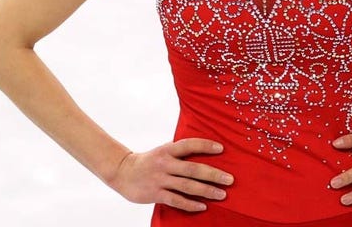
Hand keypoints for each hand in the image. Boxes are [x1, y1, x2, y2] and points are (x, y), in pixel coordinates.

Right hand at [106, 138, 234, 212]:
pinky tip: (202, 206)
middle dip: (213, 174)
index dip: (205, 146)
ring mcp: (160, 179)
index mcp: (167, 150)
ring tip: (222, 194)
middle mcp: (164, 163)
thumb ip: (179, 152)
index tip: (221, 149)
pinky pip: (176, 200)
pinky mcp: (155, 194)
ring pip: (187, 186)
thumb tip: (204, 151)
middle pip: (193, 169)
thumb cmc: (148, 161)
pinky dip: (190, 204)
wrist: (122, 172)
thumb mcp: (162, 151)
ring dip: (206, 190)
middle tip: (230, 179)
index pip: (189, 145)